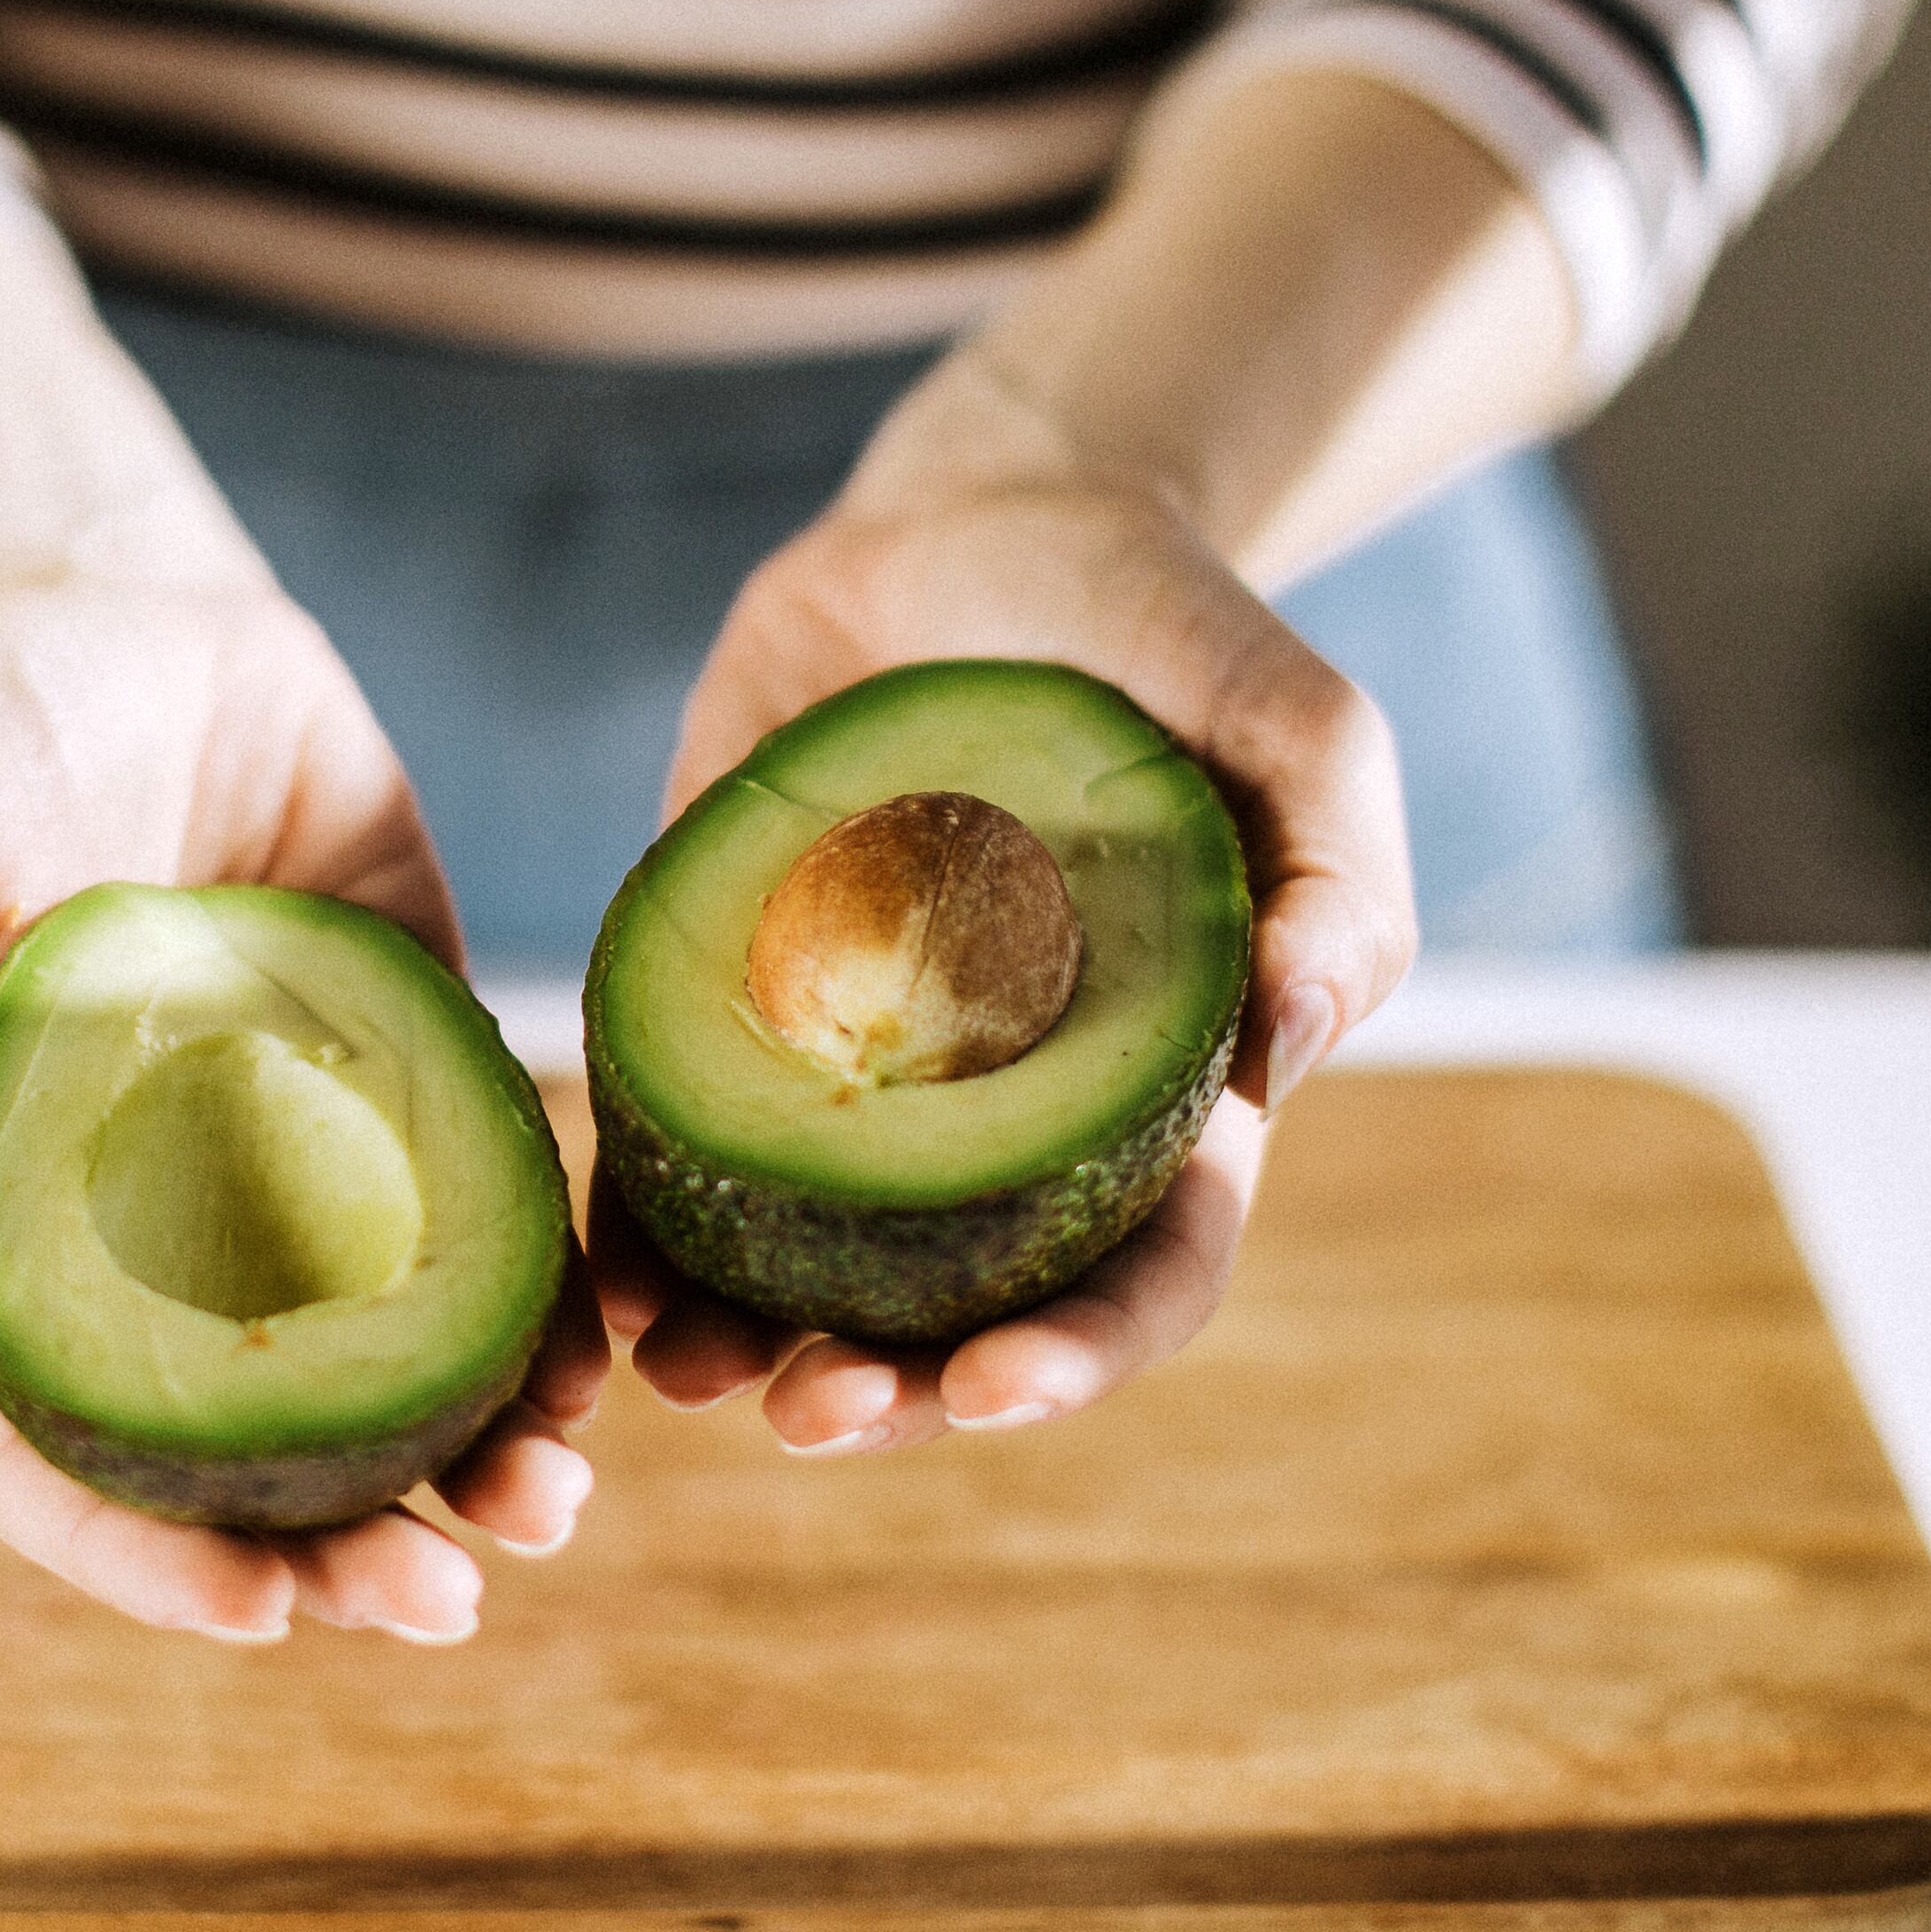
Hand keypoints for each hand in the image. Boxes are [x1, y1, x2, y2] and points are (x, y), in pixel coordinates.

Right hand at [0, 567, 609, 1640]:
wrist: (95, 582)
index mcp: (9, 1225)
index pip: (62, 1446)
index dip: (151, 1550)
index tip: (268, 1611)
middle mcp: (161, 1223)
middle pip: (250, 1444)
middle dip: (348, 1545)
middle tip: (456, 1598)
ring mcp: (297, 1149)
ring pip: (393, 1357)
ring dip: (474, 1451)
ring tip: (561, 1498)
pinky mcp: (413, 1054)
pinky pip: (495, 1204)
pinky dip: (550, 1292)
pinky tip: (607, 1343)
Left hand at [600, 474, 1414, 1453]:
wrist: (984, 515)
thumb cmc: (1170, 628)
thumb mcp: (1298, 726)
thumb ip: (1338, 877)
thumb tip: (1291, 1042)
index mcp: (1157, 1093)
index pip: (1140, 1271)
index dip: (1079, 1352)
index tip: (994, 1392)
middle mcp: (1000, 1115)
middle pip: (958, 1311)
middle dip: (890, 1393)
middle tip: (807, 1416)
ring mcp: (858, 1068)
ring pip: (802, 1261)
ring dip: (744, 1343)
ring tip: (674, 1377)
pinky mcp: (730, 995)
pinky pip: (674, 1137)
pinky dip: (634, 1220)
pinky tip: (592, 1276)